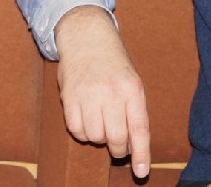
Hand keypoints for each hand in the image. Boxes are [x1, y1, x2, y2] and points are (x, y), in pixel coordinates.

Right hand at [55, 6, 150, 177]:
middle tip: (116, 146)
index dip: (140, 154)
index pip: (138, 129)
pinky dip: (81, 132)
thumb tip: (132, 147)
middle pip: (115, 138)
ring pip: (94, 136)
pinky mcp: (69, 96)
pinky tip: (85, 120)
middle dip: (117, 150)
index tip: (140, 172)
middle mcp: (111, 92)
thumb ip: (134, 111)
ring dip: (98, 138)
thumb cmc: (113, 64)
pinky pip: (75, 129)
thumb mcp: (132, 82)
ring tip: (99, 124)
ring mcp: (88, 94)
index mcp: (132, 89)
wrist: (86, 37)